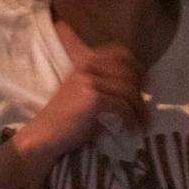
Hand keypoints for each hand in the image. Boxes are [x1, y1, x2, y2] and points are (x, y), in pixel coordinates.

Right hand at [17, 41, 148, 168]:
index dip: (136, 68)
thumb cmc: (65, 118)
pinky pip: (123, 106)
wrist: (44, 135)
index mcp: (84, 63)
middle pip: (128, 72)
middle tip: (143, 109)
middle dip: (140, 91)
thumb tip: (136, 87)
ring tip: (141, 122)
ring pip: (128, 90)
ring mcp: (89, 81)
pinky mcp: (92, 99)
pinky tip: (131, 130)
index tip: (143, 86)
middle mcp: (86, 68)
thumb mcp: (81, 92)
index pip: (120, 53)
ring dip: (139, 109)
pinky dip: (131, 120)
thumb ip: (102, 83)